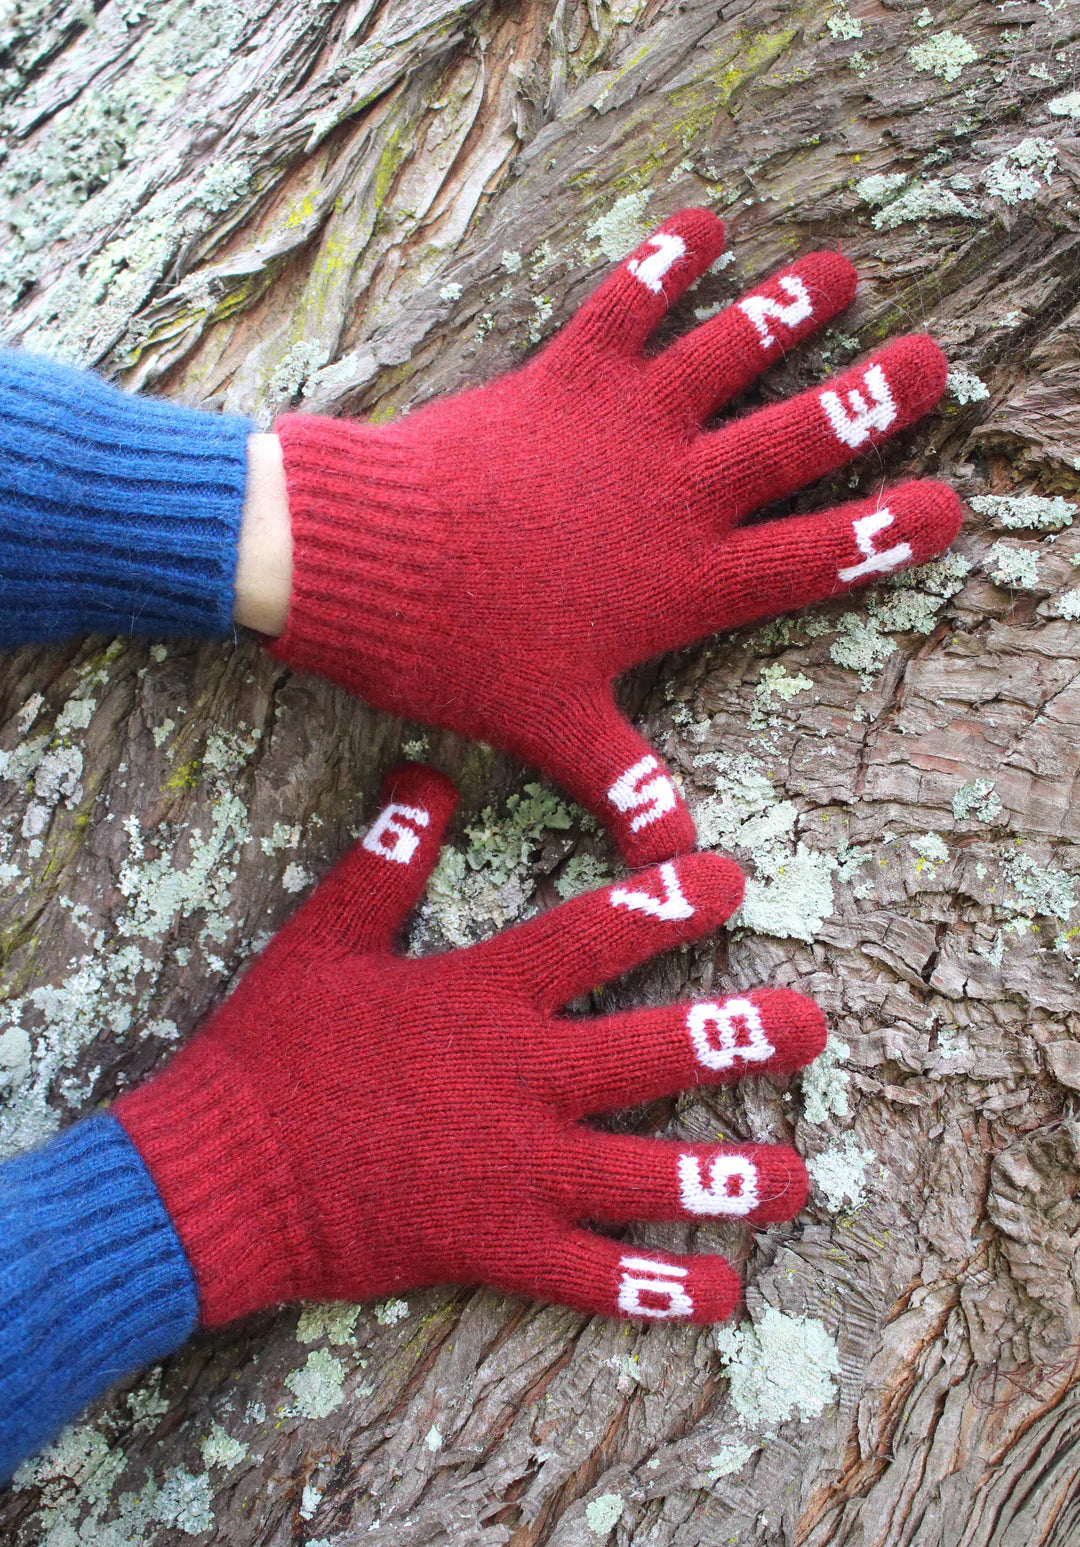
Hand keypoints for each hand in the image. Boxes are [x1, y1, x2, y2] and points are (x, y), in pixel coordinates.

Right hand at [113, 766, 825, 1326]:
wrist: (216, 1176)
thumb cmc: (270, 1051)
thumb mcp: (322, 937)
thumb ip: (385, 859)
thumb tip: (427, 776)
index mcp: (485, 995)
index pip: (599, 933)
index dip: (673, 899)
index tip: (734, 879)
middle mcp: (523, 1079)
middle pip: (661, 1053)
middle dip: (747, 1036)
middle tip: (814, 1025)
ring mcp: (519, 1171)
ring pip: (655, 1176)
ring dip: (735, 1177)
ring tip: (797, 1179)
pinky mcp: (499, 1248)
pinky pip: (601, 1279)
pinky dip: (665, 1290)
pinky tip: (723, 1291)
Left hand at [269, 209, 961, 864]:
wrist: (367, 566)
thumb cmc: (460, 653)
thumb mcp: (552, 728)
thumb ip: (627, 786)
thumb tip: (680, 871)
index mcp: (685, 580)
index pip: (813, 557)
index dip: (883, 535)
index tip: (941, 507)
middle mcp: (676, 493)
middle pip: (800, 437)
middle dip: (874, 397)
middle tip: (928, 362)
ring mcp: (626, 425)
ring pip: (732, 351)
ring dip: (791, 307)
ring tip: (841, 272)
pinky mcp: (567, 374)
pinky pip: (629, 302)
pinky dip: (667, 260)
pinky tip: (706, 222)